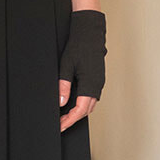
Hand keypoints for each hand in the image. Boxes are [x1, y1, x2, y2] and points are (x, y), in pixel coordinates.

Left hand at [58, 8, 105, 132]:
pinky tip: (73, 104)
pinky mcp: (98, 79)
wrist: (90, 33)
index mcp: (90, 84)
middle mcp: (97, 86)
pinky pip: (91, 98)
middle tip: (60, 123)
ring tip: (64, 116)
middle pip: (86, 111)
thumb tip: (61, 102)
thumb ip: (63, 86)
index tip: (61, 126)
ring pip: (89, 105)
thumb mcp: (66, 66)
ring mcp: (99, 83)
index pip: (80, 110)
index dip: (69, 120)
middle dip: (73, 119)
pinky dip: (82, 105)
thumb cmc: (79, 46)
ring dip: (78, 113)